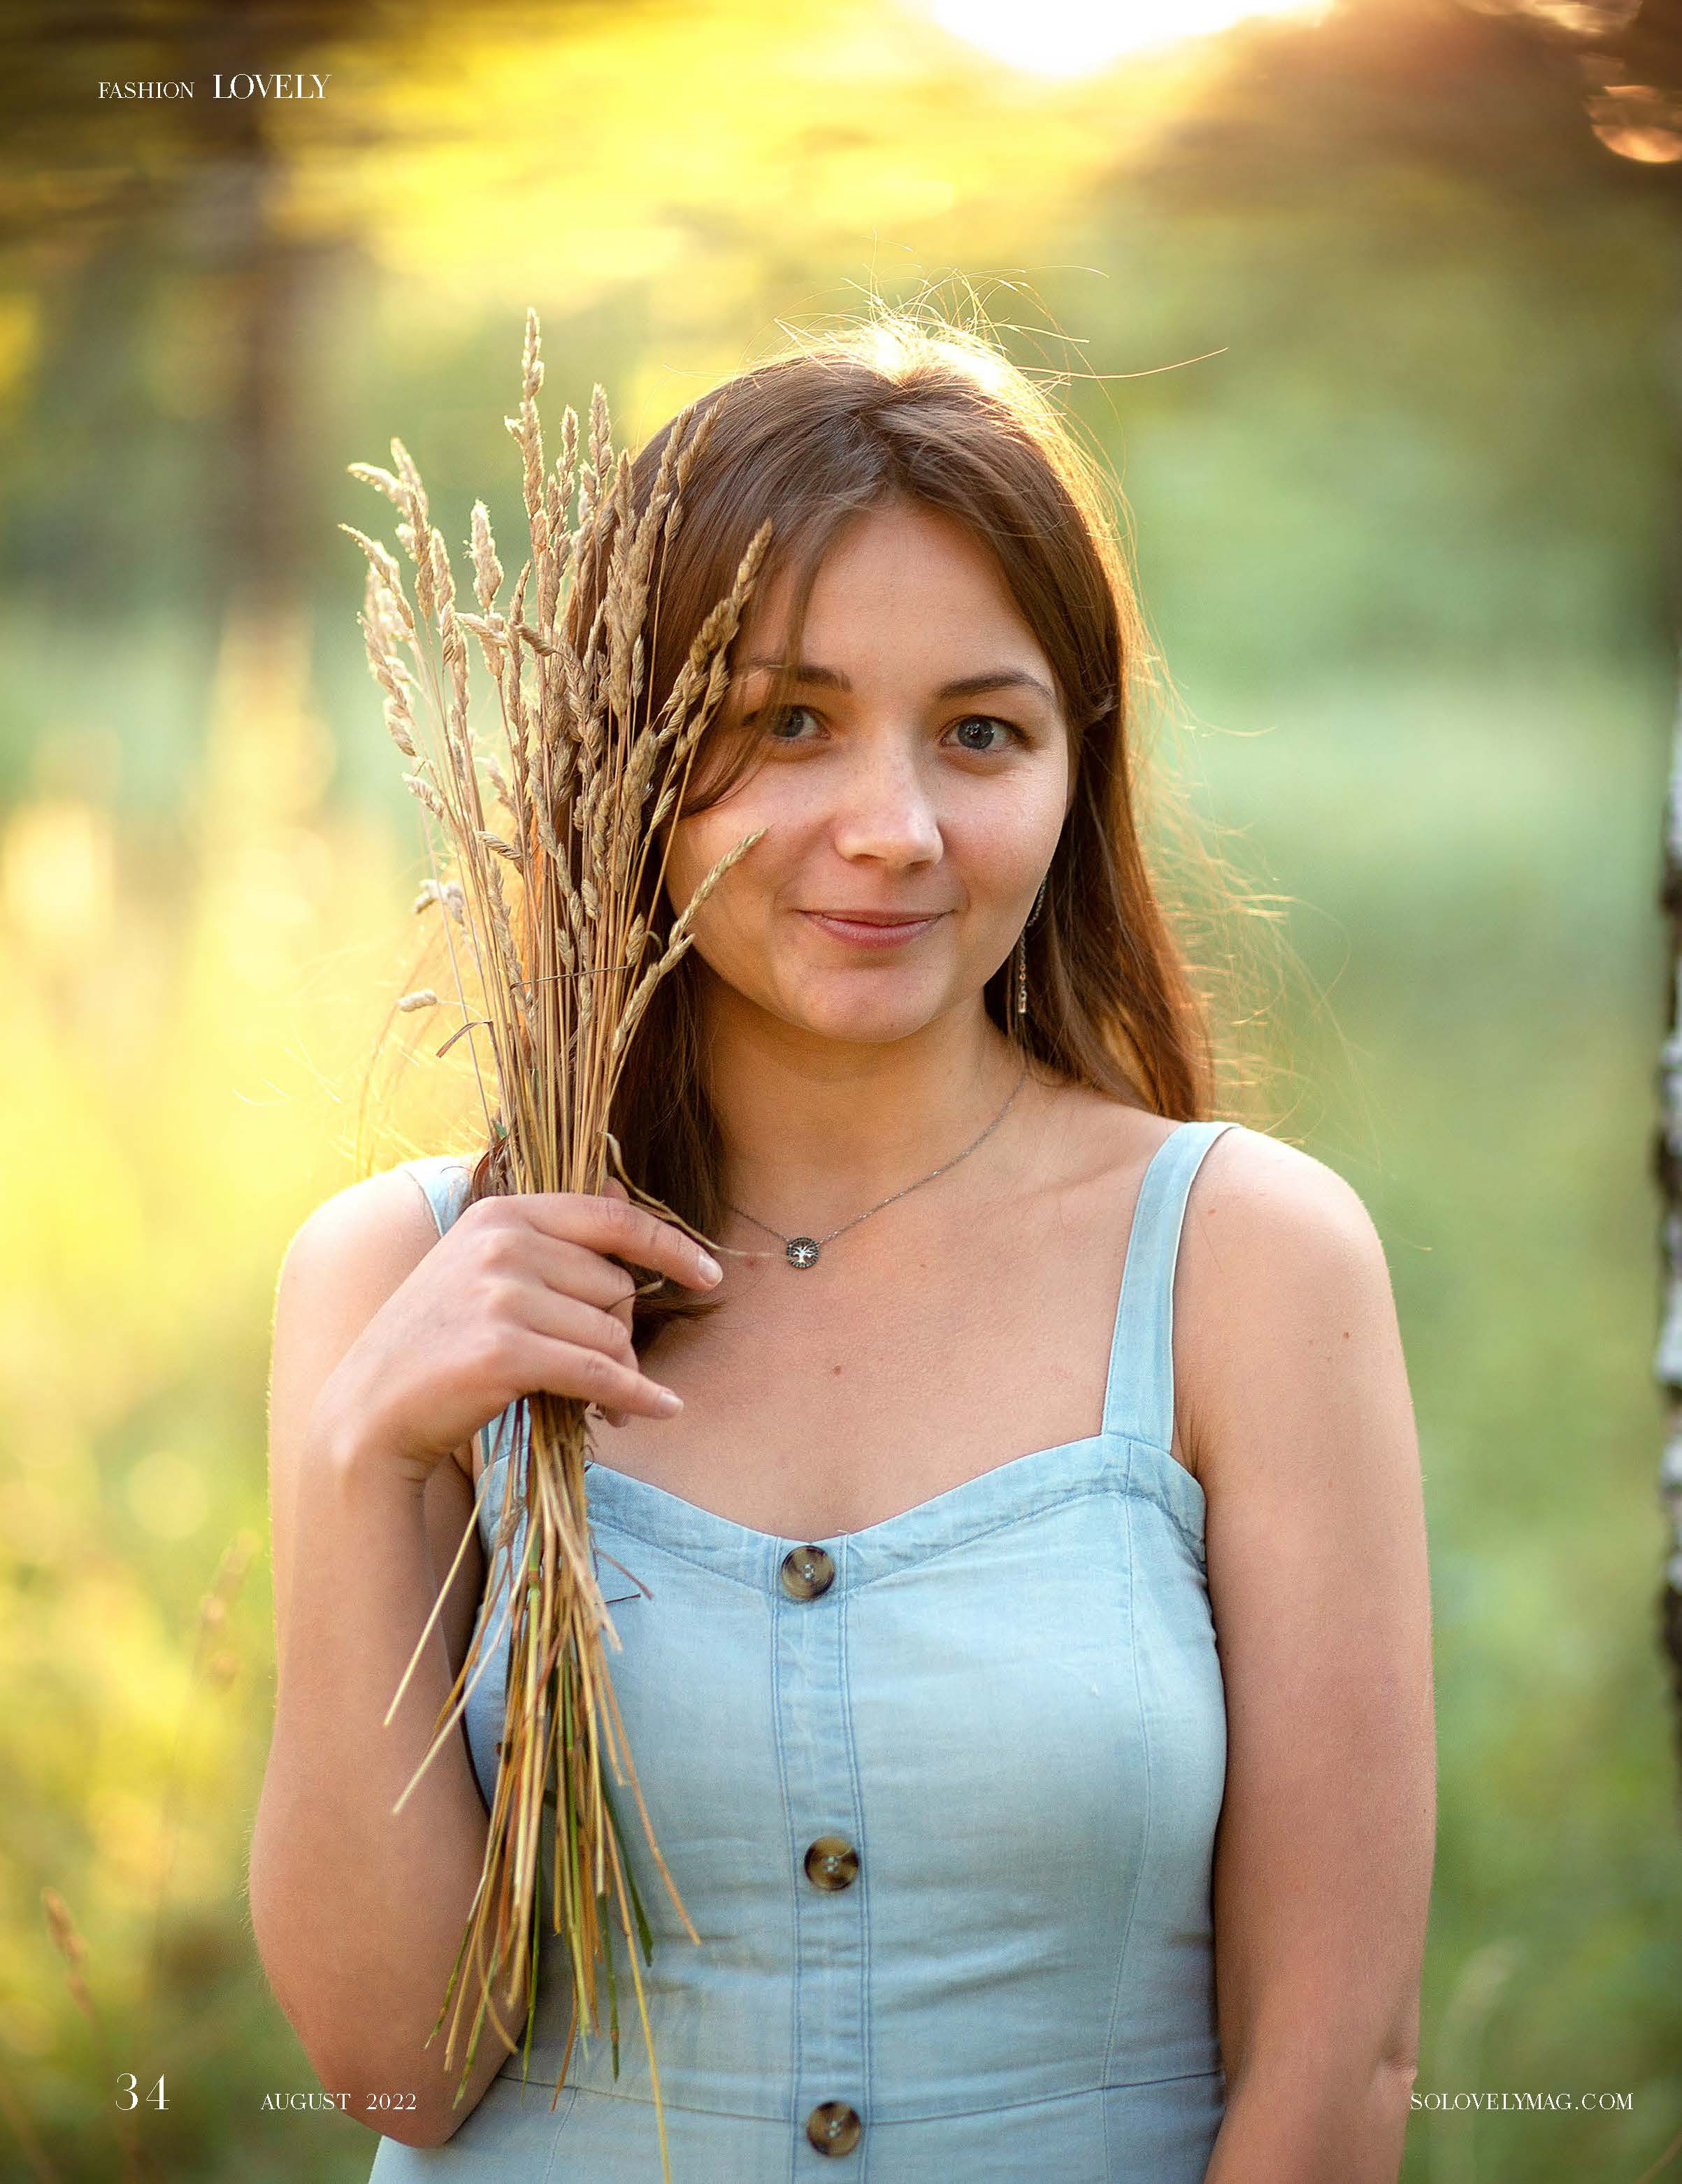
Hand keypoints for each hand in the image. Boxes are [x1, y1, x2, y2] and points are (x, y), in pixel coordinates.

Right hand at [315, 1178, 721, 1486]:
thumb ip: (551, 1236)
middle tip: (603, 1372)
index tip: (708, 1275)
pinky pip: (599, 1375)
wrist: (370, 1409)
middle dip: (620, 1333)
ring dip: (619, 1376)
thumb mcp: (483, 1268)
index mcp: (503, 1213)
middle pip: (617, 1286)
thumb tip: (620, 1184)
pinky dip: (634, 1397)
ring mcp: (501, 1295)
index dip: (669, 1247)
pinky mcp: (504, 1352)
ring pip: (610, 1335)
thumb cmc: (437, 1342)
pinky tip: (656, 1412)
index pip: (612, 1218)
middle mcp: (502, 1243)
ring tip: (602, 1403)